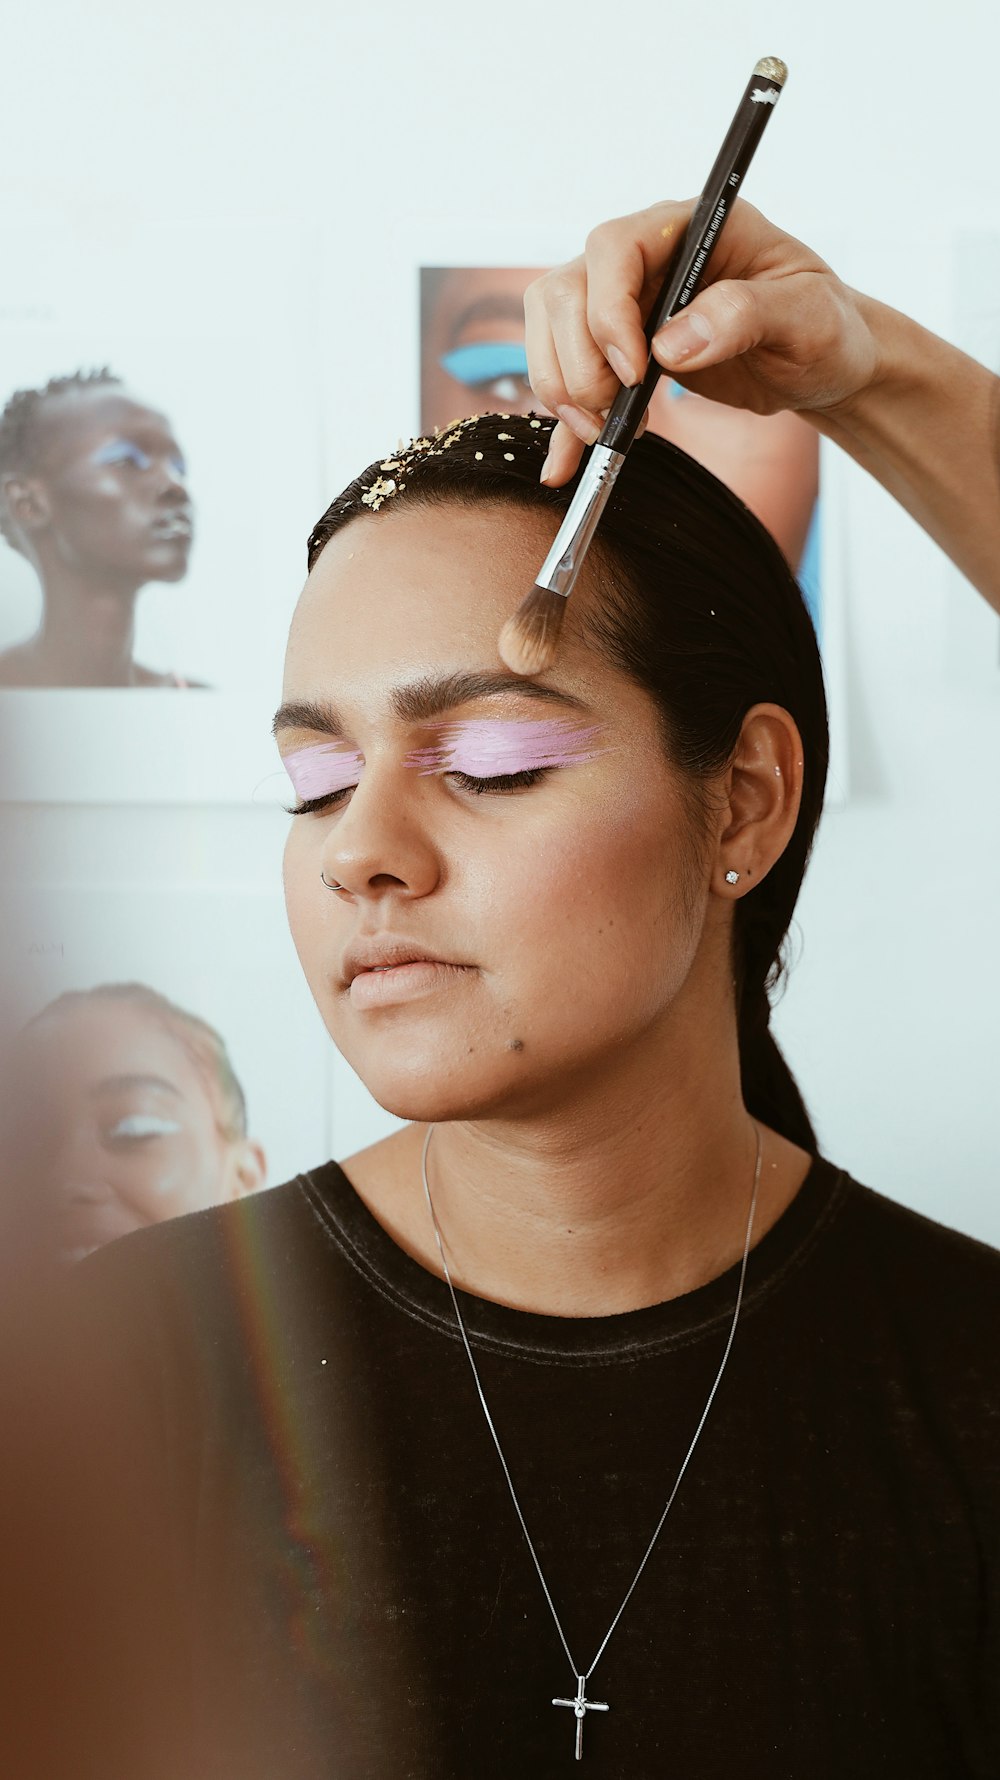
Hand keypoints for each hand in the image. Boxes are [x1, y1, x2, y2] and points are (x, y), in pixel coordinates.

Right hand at [524, 198, 880, 483]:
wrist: (821, 363)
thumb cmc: (824, 326)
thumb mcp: (806, 315)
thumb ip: (744, 314)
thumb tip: (672, 343)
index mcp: (689, 228)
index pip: (613, 249)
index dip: (608, 311)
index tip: (636, 371)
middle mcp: (646, 258)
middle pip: (565, 292)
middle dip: (578, 363)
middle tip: (613, 416)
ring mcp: (625, 304)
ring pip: (552, 331)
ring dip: (564, 390)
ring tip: (604, 434)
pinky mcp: (618, 351)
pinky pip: (570, 378)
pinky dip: (563, 427)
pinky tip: (564, 466)